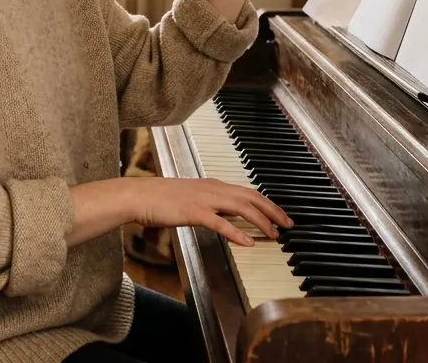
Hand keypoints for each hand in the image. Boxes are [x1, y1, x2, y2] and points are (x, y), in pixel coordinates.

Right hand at [128, 177, 291, 246]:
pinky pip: (220, 223)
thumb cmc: (161, 197)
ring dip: (261, 221)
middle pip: (252, 198)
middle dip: (273, 211)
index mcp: (213, 185)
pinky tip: (247, 242)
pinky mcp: (193, 212)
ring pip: (241, 208)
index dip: (267, 204)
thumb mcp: (191, 197)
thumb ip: (211, 203)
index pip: (248, 192)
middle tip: (288, 225)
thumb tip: (228, 214)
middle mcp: (213, 189)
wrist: (139, 195)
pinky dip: (236, 232)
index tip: (280, 215)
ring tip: (274, 234)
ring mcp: (204, 200)